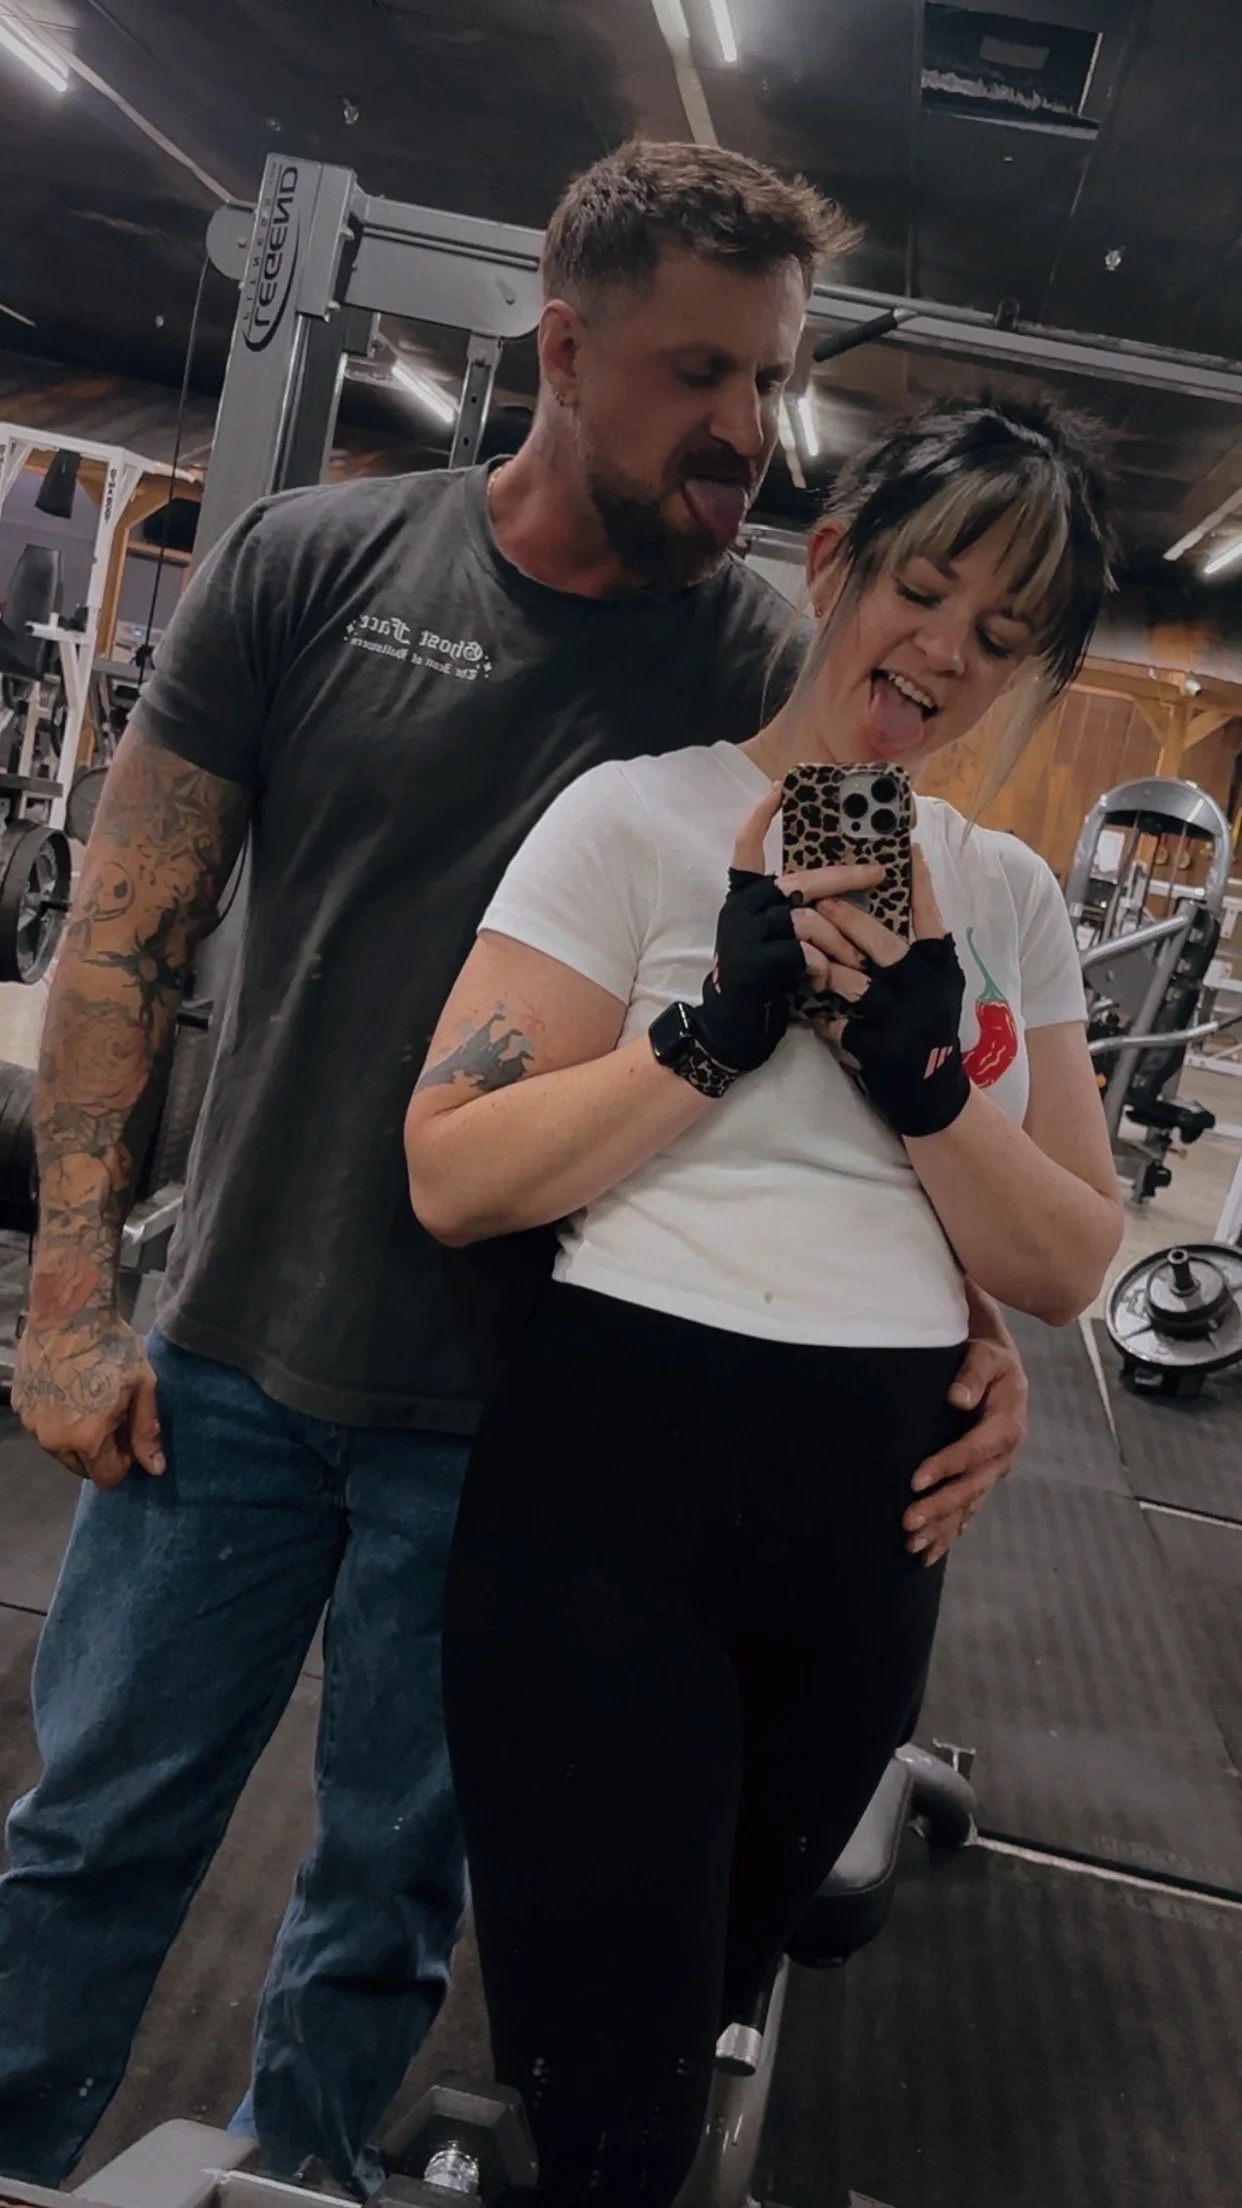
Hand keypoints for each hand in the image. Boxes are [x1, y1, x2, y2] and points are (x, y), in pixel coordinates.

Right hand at [13, 1308, 164, 1489]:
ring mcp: (32, 1423)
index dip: (123, 1462)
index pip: (107, 1478)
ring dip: (75, 1435)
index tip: (127, 1435)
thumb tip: (154, 1469)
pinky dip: (56, 1417)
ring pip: (59, 1447)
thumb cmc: (111, 1347)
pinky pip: (42, 1425)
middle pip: (81, 1466)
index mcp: (87, 1439)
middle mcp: (54, 1440)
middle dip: (99, 1450)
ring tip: (88, 1397)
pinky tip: (67, 1387)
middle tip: (111, 1414)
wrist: (69, 1312)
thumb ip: (146, 1432)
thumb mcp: (142, 1387)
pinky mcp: (20, 1405)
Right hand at [692, 787, 884, 1075]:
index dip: (762, 817)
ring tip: (855, 962)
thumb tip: (838, 896)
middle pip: (802, 880)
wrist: (732, 1028)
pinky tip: (822, 981)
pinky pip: (803, 952)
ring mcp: (746, 934)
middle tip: (882, 873)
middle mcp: (742, 908)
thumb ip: (791, 913)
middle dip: (847, 877)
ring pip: (809, 920)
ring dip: (839, 941)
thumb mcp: (772, 939)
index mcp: (744, 897)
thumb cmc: (760, 983)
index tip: (781, 787)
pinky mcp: (754, 962)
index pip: (746, 847)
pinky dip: (820, 967)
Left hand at [811, 848, 969, 1137]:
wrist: (933, 1096)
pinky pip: (842, 1026)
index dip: (919, 883)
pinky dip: (825, 1021)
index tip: (907, 848)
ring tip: (805, 959)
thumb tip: (901, 903)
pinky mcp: (883, 1050)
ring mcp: (905, 1020)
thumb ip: (921, 953)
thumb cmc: (929, 1032)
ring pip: (857, 983)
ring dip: (826, 970)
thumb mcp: (937, 988)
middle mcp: (927, 988)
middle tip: (819, 901)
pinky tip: (811, 1018)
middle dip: (848, 922)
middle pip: (884, 945)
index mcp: (940, 968)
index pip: (930, 916)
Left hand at [903, 1328, 1028, 1565]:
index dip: (947, 1465)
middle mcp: (1003, 1454)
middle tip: (908, 1522)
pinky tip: (930, 1552)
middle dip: (940, 1507)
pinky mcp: (983, 1480)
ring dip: (942, 1527)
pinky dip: (950, 1532)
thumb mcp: (985, 1355)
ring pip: (969, 1505)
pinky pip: (968, 1510)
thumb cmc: (988, 1359)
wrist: (1000, 1371)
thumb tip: (958, 1397)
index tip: (916, 1480)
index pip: (975, 1450)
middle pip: (972, 1486)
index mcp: (1007, 1425)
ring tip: (913, 1546)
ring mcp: (994, 1471)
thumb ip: (973, 1374)